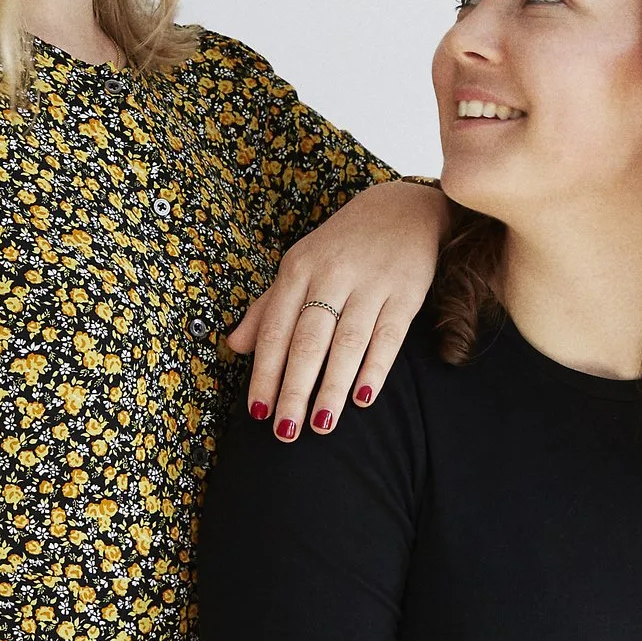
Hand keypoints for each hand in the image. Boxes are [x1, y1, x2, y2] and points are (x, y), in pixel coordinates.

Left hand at [226, 178, 447, 440]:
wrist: (403, 208)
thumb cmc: (342, 246)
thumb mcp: (300, 265)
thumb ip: (267, 307)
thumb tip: (234, 346)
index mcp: (298, 269)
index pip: (275, 329)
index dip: (264, 372)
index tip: (257, 412)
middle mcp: (331, 275)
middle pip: (308, 341)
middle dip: (294, 389)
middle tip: (285, 431)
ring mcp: (370, 283)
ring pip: (346, 343)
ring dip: (331, 387)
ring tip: (321, 425)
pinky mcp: (406, 292)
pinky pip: (387, 336)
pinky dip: (374, 368)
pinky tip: (363, 398)